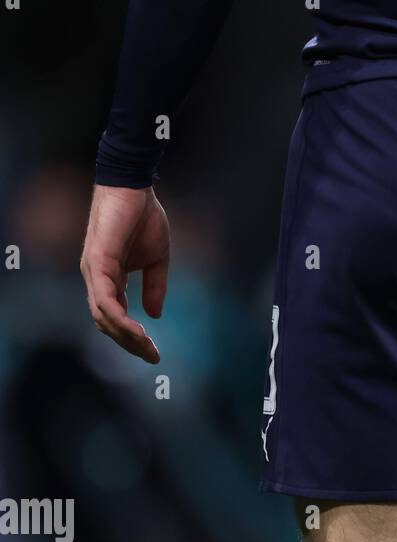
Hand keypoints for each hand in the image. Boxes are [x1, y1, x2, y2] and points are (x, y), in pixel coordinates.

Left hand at [80, 185, 169, 362]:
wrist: (134, 185)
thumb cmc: (143, 216)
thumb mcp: (157, 260)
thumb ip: (155, 287)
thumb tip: (154, 316)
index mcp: (109, 278)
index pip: (115, 317)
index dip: (133, 338)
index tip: (154, 353)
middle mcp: (96, 278)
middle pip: (106, 323)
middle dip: (130, 344)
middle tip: (152, 356)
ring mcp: (94, 271)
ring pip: (104, 316)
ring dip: (126, 336)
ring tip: (147, 347)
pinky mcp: (98, 262)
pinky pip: (105, 300)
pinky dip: (120, 318)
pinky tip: (138, 330)